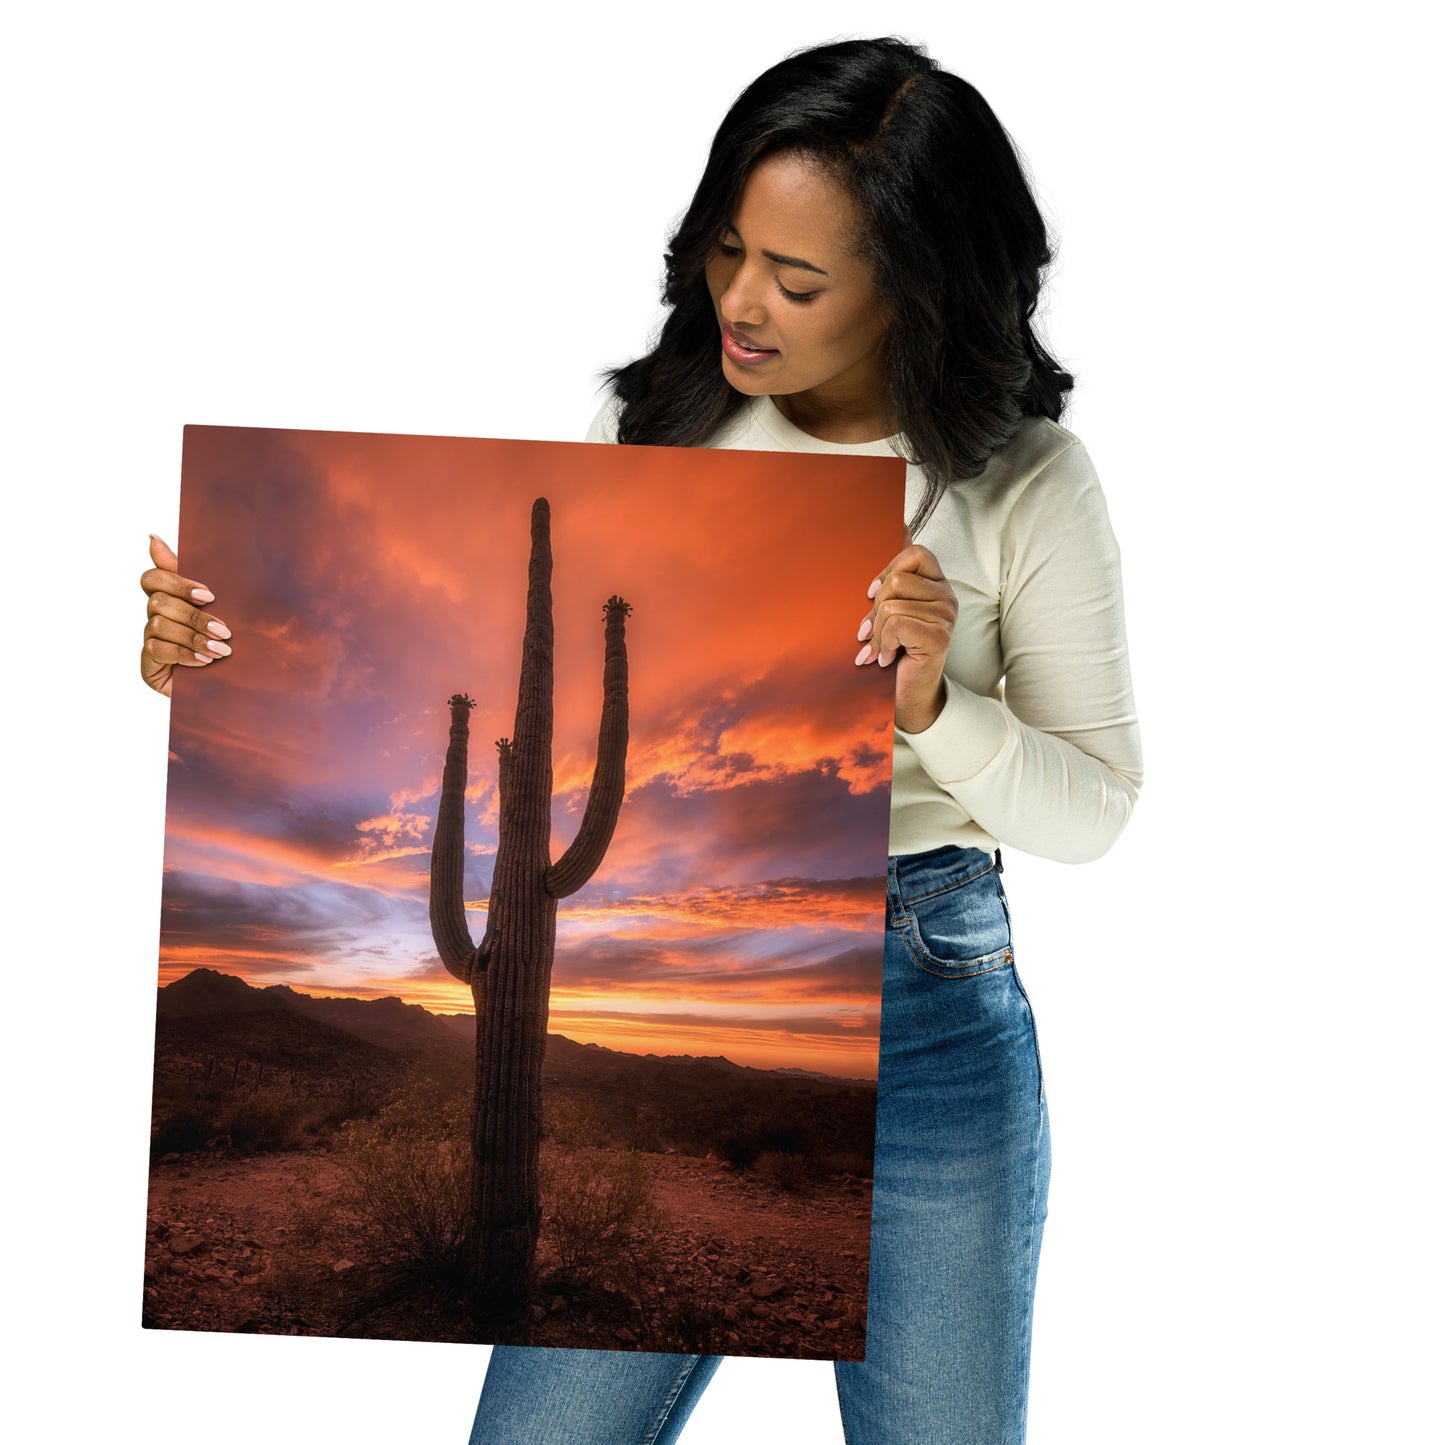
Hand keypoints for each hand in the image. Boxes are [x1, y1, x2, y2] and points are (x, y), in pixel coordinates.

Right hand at [139, 535, 231, 696]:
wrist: (234, 687)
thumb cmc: (227, 641)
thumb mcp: (220, 608)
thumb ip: (193, 576)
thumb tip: (152, 537)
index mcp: (170, 598)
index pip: (153, 578)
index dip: (177, 583)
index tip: (209, 595)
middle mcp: (155, 617)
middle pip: (158, 602)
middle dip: (194, 616)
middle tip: (225, 630)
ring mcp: (150, 641)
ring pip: (158, 625)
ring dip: (194, 637)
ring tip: (222, 650)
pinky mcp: (148, 665)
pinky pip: (157, 650)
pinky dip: (184, 654)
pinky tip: (205, 662)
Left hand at [854, 532, 956, 733]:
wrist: (910, 694)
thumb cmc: (897, 649)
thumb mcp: (890, 609)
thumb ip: (894, 576)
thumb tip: (899, 524)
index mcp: (937, 585)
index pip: (916, 553)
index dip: (888, 570)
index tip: (873, 596)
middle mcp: (948, 597)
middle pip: (897, 581)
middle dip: (875, 610)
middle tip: (872, 632)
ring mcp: (946, 616)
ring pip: (891, 605)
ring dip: (877, 632)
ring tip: (881, 649)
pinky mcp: (939, 636)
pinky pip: (896, 624)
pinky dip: (883, 644)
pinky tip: (888, 658)